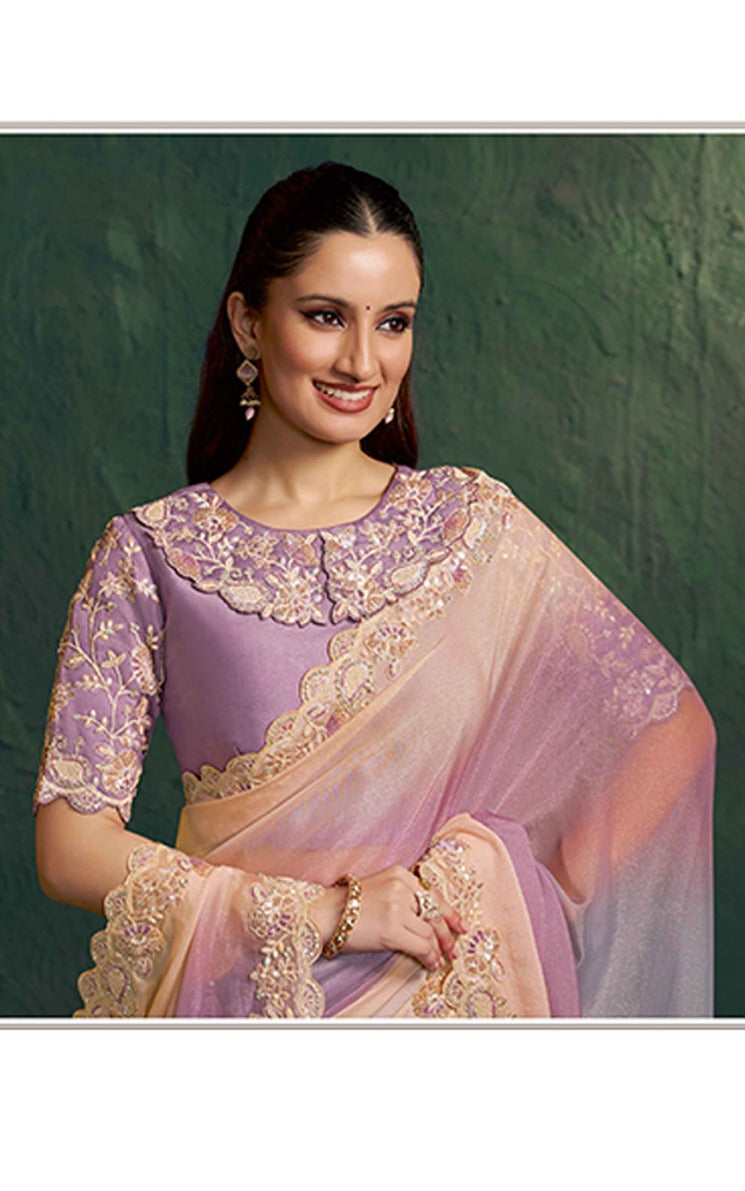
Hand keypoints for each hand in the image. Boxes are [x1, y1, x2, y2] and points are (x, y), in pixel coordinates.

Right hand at [312, 865, 465, 970]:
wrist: (324, 913)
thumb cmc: (348, 905)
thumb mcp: (380, 888)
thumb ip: (403, 897)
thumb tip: (427, 921)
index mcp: (400, 874)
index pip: (433, 895)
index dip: (450, 913)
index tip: (460, 926)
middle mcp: (402, 887)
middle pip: (436, 912)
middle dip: (448, 934)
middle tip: (454, 949)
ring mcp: (398, 907)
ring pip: (430, 931)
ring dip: (438, 949)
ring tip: (440, 959)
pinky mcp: (393, 928)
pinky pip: (421, 945)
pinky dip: (429, 956)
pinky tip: (430, 962)